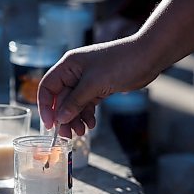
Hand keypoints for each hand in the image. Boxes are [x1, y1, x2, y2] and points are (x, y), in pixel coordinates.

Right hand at [37, 38, 157, 137]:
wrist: (148, 57)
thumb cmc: (121, 63)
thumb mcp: (94, 84)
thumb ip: (75, 102)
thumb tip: (60, 118)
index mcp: (68, 66)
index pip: (47, 88)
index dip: (46, 106)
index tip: (50, 124)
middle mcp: (74, 73)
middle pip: (61, 99)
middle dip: (64, 118)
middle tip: (67, 135)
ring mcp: (86, 81)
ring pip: (74, 104)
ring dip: (76, 119)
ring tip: (81, 132)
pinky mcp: (98, 88)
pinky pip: (86, 104)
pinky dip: (87, 115)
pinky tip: (91, 124)